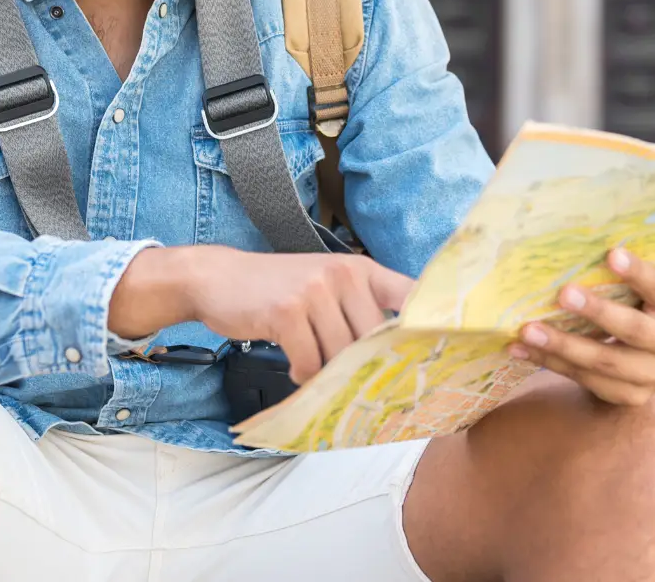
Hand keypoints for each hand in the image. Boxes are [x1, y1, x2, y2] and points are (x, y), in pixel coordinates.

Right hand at [178, 246, 414, 383]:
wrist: (218, 277)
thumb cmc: (277, 289)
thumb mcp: (326, 285)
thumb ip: (359, 310)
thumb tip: (393, 358)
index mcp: (361, 270)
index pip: (410, 296)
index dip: (428, 327)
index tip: (436, 359)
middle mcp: (343, 275)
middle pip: (373, 340)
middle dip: (363, 367)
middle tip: (355, 385)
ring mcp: (315, 291)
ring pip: (340, 355)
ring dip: (327, 373)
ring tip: (314, 369)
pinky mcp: (288, 311)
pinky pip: (309, 361)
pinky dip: (303, 374)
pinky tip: (294, 367)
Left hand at [507, 246, 654, 406]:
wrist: (640, 363)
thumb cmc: (633, 308)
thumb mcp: (639, 292)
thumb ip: (621, 277)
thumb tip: (574, 250)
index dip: (638, 273)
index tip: (610, 254)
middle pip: (634, 329)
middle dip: (596, 311)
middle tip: (562, 294)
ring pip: (605, 361)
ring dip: (562, 344)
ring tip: (528, 330)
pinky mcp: (632, 396)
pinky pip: (587, 379)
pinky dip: (552, 362)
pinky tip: (524, 349)